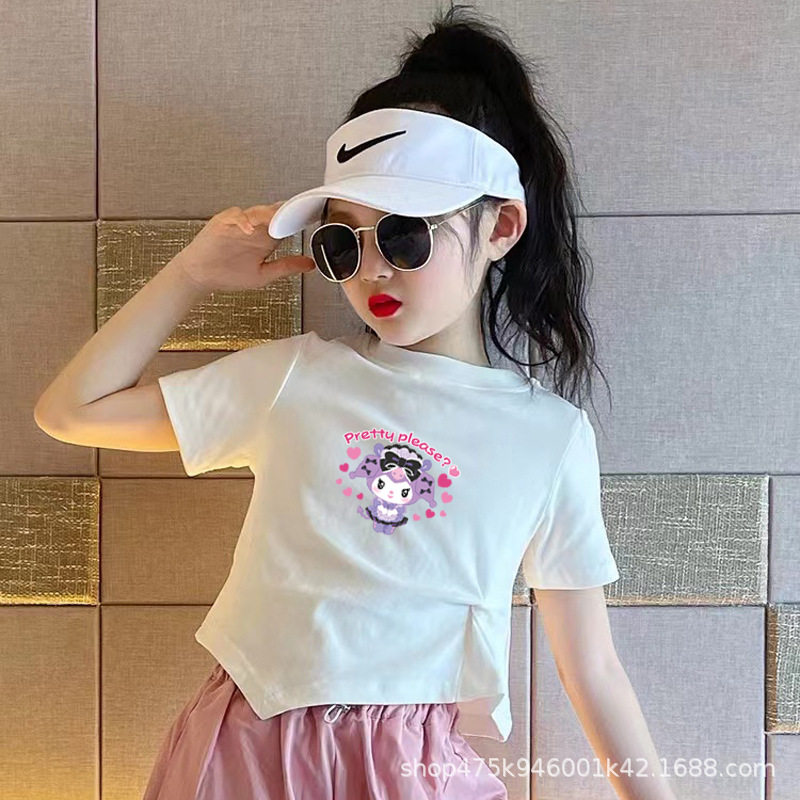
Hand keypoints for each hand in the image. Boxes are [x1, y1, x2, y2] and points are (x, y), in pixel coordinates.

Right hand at [173, 202, 315, 291]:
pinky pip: (234, 216)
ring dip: (266, 215)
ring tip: (275, 220)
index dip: (296, 221)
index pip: (285, 225)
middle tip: (295, 214)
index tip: (308, 221)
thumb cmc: (228, 275)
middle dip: (284, 214)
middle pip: (273, 214)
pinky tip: (249, 229)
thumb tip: (310, 264)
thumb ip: (286, 267)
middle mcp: (254, 229)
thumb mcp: (264, 274)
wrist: (200, 276)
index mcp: (265, 239)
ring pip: (256, 212)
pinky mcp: (222, 223)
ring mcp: (239, 224)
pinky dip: (242, 221)